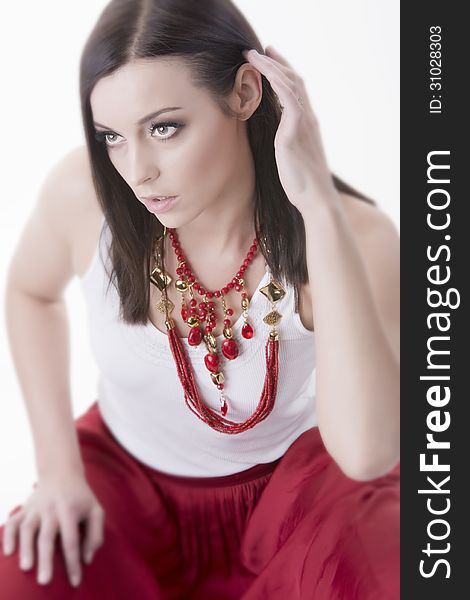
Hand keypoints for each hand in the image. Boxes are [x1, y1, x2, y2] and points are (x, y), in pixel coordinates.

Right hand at [2, 474, 104, 587]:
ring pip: (27, 529)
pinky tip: (8, 552)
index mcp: (70, 510)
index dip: (73, 562)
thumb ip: (96, 534)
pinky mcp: (24, 508)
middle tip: (45, 582)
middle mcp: (51, 509)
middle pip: (47, 537)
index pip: (72, 540)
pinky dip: (8, 536)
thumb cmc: (81, 497)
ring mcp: (35, 508)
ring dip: (25, 548)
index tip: (75, 582)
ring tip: (26, 568)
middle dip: (46, 560)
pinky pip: (12, 522)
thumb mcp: (96, 510)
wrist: (61, 472)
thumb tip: (87, 559)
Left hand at [242, 46, 338, 212]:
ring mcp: (303, 124)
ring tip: (253, 55)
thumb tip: (275, 143)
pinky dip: (276, 82)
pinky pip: (288, 99)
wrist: (316, 199)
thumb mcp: (292, 160)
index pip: (296, 92)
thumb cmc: (303, 186)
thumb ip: (285, 145)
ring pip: (290, 84)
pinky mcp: (294, 133)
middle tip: (258, 50)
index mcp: (306, 126)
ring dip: (271, 67)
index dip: (283, 74)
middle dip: (276, 63)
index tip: (269, 62)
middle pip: (294, 81)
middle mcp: (307, 120)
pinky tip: (263, 72)